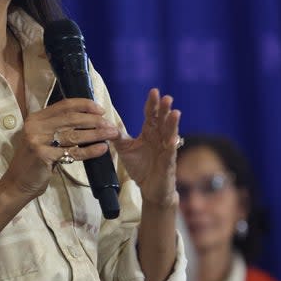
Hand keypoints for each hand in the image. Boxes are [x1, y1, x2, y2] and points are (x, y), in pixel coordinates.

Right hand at [0, 98, 118, 200]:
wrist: (18, 183)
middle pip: (71, 119)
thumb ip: (58, 128)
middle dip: (94, 121)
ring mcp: (38, 140)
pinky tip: (101, 149)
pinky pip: (73, 152)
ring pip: (74, 135)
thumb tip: (89, 120)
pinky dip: (90, 151)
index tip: (100, 109)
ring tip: (111, 135)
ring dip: (96, 134)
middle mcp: (36, 126)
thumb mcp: (42, 139)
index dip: (84, 105)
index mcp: (36, 118)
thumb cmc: (34, 162)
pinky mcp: (43, 155)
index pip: (64, 105)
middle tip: (110, 125)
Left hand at [115, 88, 181, 208]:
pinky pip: (170, 153)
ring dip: (172, 124)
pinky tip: (172, 140)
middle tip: (166, 98)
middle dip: (164, 110)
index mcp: (150, 132)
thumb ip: (117, 136)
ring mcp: (166, 150)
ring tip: (175, 112)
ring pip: (170, 134)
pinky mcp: (168, 163)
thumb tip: (104, 123)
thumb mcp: (125, 149)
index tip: (154, 91)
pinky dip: (171, 146)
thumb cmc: (140, 167)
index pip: (151, 114)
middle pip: (163, 121)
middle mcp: (160, 138)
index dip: (152, 104)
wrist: (149, 188)